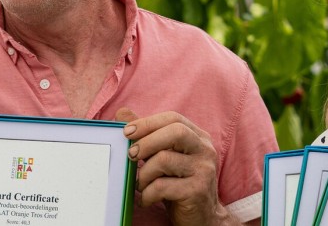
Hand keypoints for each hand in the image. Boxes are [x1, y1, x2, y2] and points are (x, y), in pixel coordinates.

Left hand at [116, 108, 238, 225]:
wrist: (202, 218)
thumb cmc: (179, 184)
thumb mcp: (164, 157)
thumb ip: (147, 136)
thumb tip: (122, 112)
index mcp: (198, 137)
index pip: (173, 118)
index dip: (148, 122)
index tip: (126, 132)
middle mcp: (205, 150)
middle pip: (176, 132)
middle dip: (147, 142)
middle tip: (131, 155)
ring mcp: (204, 170)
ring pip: (165, 159)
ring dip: (144, 174)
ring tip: (140, 184)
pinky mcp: (197, 190)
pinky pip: (163, 186)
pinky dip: (147, 194)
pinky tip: (146, 199)